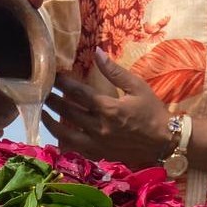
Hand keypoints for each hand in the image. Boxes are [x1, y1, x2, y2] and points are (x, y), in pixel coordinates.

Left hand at [42, 49, 170, 166]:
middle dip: (53, 101)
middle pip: (68, 112)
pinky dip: (62, 141)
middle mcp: (99, 127)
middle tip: (42, 92)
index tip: (54, 76)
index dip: (64, 84)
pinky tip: (55, 134)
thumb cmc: (152, 111)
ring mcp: (97, 143)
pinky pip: (74, 149)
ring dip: (51, 123)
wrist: (163, 141)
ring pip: (66, 134)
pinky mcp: (98, 154)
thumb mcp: (137, 86)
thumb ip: (115, 71)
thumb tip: (97, 52)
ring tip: (43, 113)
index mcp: (109, 108)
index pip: (79, 94)